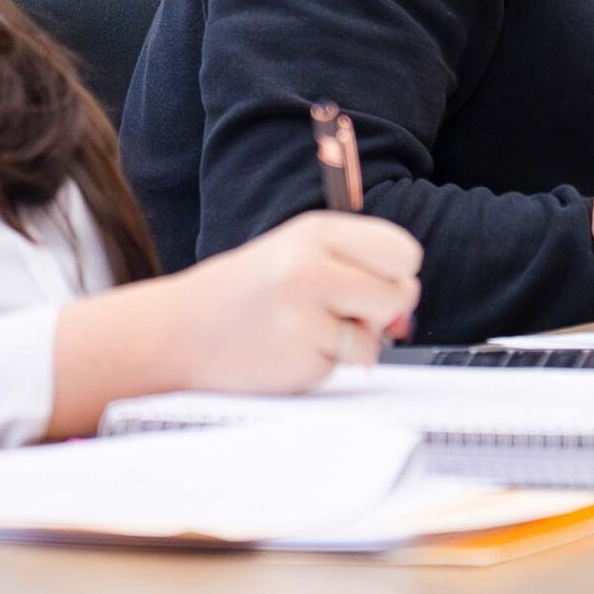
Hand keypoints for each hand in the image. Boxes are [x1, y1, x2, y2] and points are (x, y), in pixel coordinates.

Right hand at [164, 212, 421, 391]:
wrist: (183, 331)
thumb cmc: (252, 292)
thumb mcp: (302, 253)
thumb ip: (361, 266)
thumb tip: (410, 300)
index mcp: (317, 231)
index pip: (401, 251)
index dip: (396, 273)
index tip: (372, 281)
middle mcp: (311, 265)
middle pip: (398, 292)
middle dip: (379, 308)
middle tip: (336, 309)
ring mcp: (304, 312)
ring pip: (378, 333)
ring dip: (355, 339)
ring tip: (308, 328)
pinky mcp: (301, 355)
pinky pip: (350, 362)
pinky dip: (331, 361)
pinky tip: (294, 349)